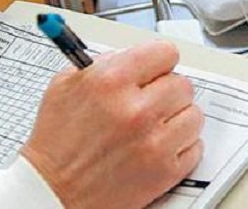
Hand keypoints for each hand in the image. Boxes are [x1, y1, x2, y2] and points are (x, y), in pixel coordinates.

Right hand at [21, 41, 203, 208]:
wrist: (51, 193)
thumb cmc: (56, 143)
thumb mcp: (66, 86)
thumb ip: (104, 63)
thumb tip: (134, 54)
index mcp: (111, 81)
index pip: (165, 53)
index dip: (159, 61)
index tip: (157, 68)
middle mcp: (136, 109)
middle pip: (183, 84)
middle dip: (167, 91)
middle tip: (151, 101)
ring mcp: (153, 142)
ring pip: (194, 114)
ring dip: (178, 118)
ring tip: (155, 126)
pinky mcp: (164, 172)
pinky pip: (195, 147)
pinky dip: (181, 147)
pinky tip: (158, 146)